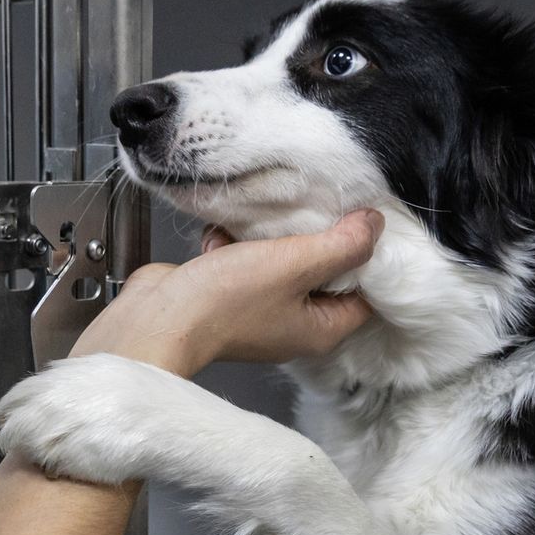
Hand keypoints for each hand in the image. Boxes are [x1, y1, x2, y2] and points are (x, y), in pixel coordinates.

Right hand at [68, 209, 382, 376]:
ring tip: (264, 216)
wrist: (158, 318)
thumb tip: (376, 225)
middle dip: (316, 238)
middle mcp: (293, 325)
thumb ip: (342, 244)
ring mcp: (257, 311)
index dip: (368, 257)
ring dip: (270, 237)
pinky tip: (225, 234)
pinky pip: (243, 261)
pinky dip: (235, 244)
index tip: (364, 220)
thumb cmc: (228, 300)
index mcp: (321, 330)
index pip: (364, 293)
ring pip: (280, 263)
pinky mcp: (225, 295)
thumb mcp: (297, 263)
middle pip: (322, 274)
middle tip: (318, 204)